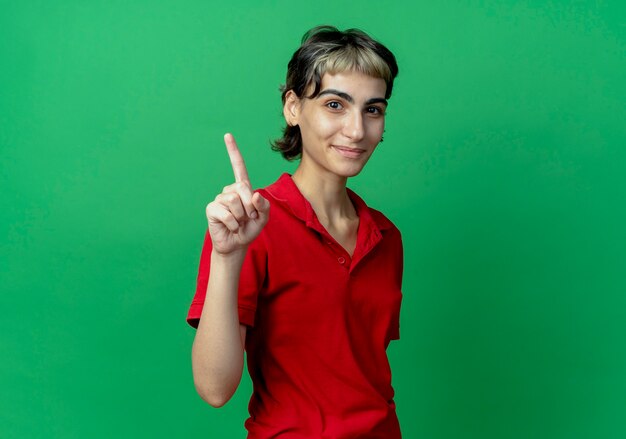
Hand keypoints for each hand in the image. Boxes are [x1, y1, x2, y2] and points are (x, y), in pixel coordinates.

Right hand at [205, 133, 269, 254]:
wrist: (237, 245)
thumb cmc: (249, 229)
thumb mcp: (263, 218)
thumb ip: (264, 206)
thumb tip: (255, 195)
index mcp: (242, 189)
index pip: (238, 167)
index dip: (233, 151)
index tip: (227, 135)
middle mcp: (229, 190)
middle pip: (242, 187)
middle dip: (250, 205)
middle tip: (249, 217)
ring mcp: (219, 199)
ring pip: (235, 202)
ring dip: (242, 217)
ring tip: (239, 223)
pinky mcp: (211, 209)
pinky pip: (226, 213)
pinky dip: (233, 224)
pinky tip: (230, 227)